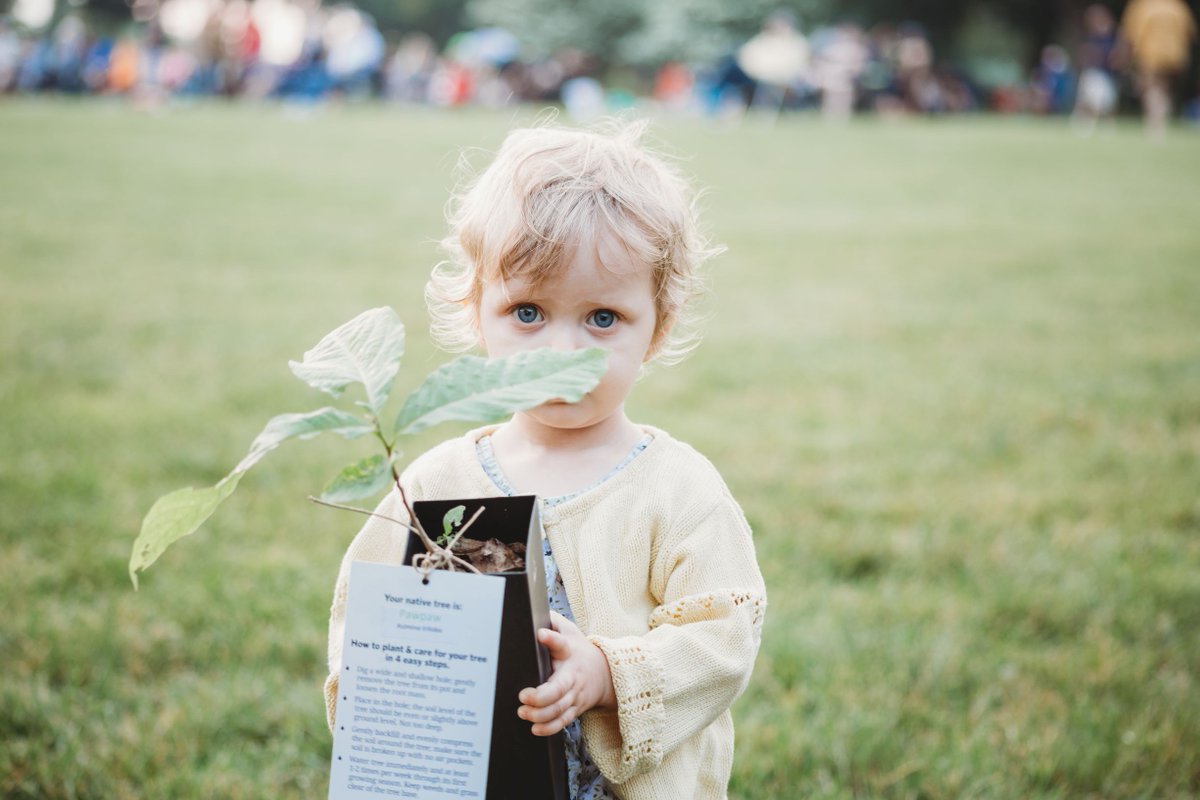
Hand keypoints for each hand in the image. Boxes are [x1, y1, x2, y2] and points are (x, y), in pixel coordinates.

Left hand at [517, 611, 615, 735]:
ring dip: (540, 714)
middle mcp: (572, 675)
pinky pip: (562, 721)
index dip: (552, 638)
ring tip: (523, 712)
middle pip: (559, 688)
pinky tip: (535, 727)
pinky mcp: (574, 709)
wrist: (605, 673)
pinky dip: (549, 727)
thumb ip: (552, 621)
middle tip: (523, 695)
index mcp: (569, 651)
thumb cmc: (578, 649)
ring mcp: (574, 695)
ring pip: (559, 709)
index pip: (561, 643)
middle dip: (541, 695)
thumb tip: (532, 609)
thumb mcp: (569, 630)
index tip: (541, 634)